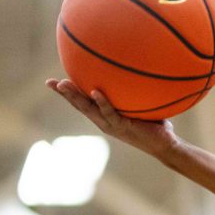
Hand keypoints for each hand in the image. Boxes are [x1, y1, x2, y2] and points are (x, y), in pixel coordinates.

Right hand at [45, 79, 179, 158]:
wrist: (165, 145)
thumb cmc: (154, 125)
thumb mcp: (140, 107)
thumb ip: (133, 93)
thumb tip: (136, 69)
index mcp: (105, 116)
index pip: (83, 104)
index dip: (68, 94)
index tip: (54, 82)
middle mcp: (104, 121)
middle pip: (80, 106)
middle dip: (64, 94)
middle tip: (50, 83)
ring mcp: (112, 125)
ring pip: (89, 109)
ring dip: (75, 97)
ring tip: (63, 84)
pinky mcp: (122, 127)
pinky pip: (110, 113)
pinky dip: (102, 102)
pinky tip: (95, 91)